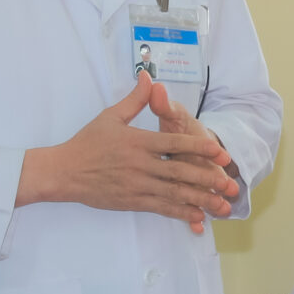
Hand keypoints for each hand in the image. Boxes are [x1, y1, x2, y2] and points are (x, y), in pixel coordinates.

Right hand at [16, 78, 239, 230]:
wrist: (63, 172)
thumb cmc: (87, 142)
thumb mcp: (111, 116)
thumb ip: (135, 99)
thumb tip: (148, 76)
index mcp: (138, 142)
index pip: (174, 143)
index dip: (199, 146)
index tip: (219, 150)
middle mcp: (141, 164)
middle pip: (179, 171)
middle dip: (207, 177)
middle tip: (230, 182)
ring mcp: (137, 185)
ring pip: (174, 193)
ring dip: (200, 199)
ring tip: (221, 204)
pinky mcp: (132, 201)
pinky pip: (161, 208)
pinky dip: (180, 212)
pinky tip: (197, 216)